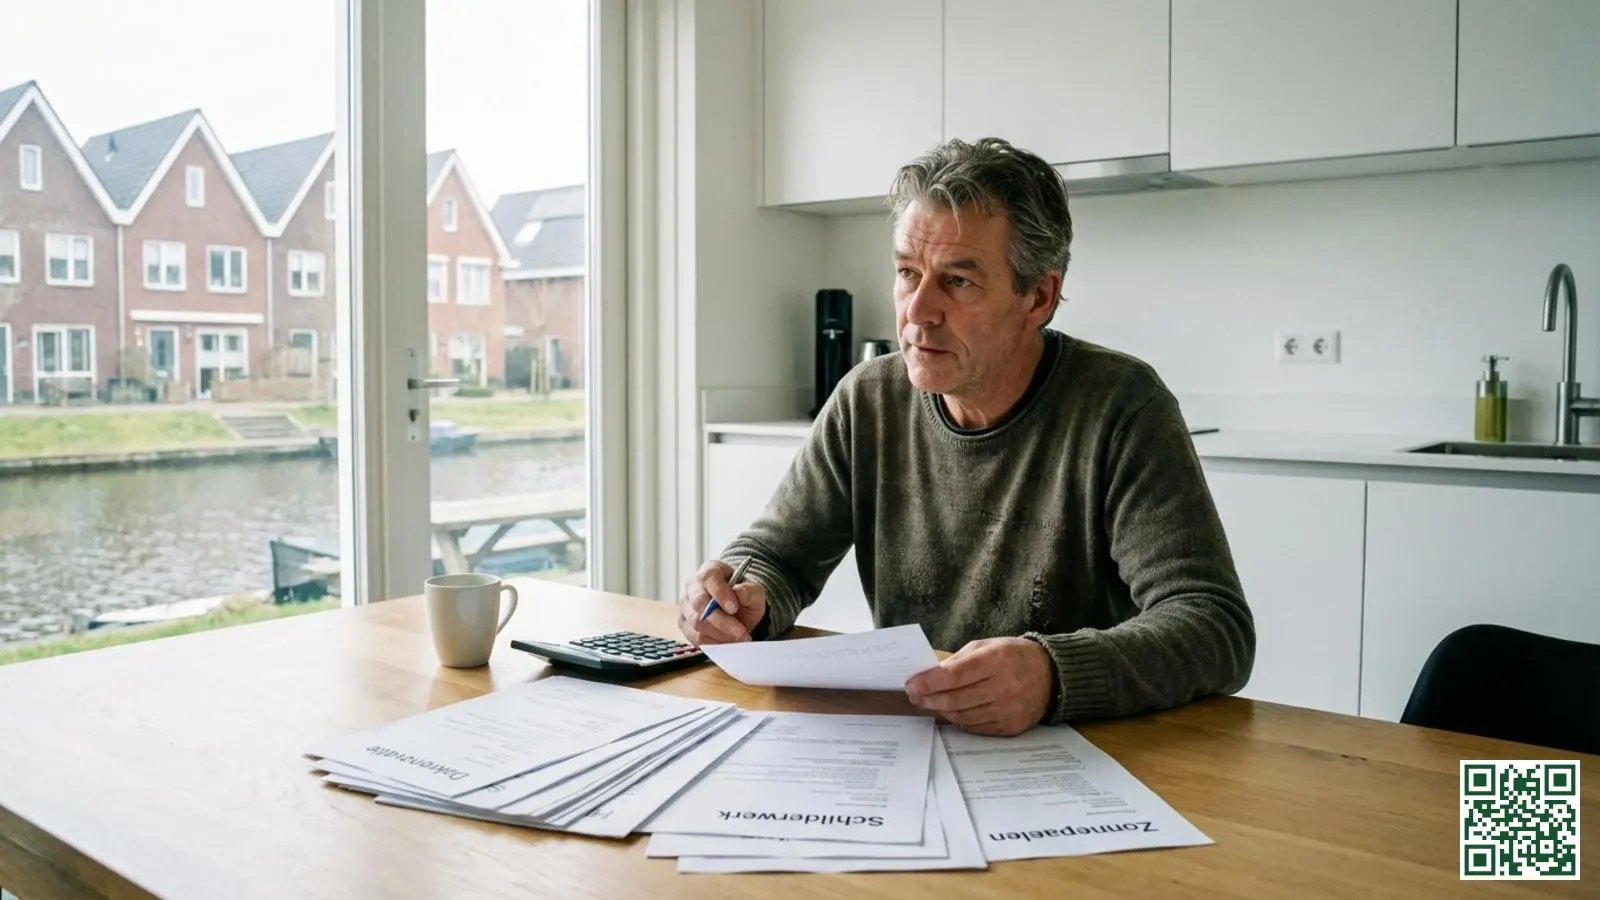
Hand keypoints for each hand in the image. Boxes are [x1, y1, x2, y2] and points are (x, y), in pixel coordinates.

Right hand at [678, 559, 766, 645]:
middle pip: (699, 603)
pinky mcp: (684, 624)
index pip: (708, 578)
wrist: (737, 610)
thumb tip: (739, 592)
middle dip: (721, 621)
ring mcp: (685, 605)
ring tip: (737, 637)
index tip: (734, 608)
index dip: (720, 594)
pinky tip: (727, 641)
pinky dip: (713, 642)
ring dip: (720, 634)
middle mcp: (693, 586)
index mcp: (710, 571)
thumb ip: (750, 591)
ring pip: (696, 623)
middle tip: (740, 632)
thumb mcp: (754, 592)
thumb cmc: (743, 597)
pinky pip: (694, 637)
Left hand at [904, 637, 1053, 735]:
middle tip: (914, 697)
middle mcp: (1002, 687)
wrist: (1051, 676)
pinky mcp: (1010, 727)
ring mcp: (1007, 710)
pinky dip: (959, 720)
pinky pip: (975, 728)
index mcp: (995, 661)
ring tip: (930, 703)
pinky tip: (951, 712)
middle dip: (929, 699)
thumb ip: (959, 660)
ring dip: (941, 711)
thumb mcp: (987, 646)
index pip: (953, 675)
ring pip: (962, 716)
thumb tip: (930, 675)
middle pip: (955, 699)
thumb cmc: (1013, 656)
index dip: (928, 682)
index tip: (911, 684)